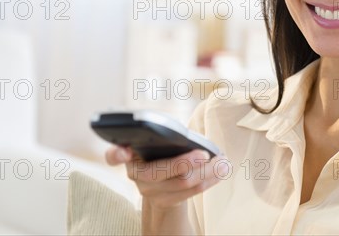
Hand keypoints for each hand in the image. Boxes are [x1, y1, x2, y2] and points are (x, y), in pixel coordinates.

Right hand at [105, 146, 226, 207]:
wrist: (161, 184)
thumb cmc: (162, 152)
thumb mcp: (158, 143)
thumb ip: (164, 138)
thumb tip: (189, 140)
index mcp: (129, 153)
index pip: (114, 155)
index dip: (117, 154)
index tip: (125, 152)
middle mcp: (135, 174)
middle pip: (158, 172)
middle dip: (183, 163)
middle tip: (204, 154)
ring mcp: (148, 190)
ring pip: (181, 182)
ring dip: (207, 172)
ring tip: (224, 162)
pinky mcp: (164, 201)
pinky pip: (190, 192)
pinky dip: (209, 179)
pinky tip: (221, 171)